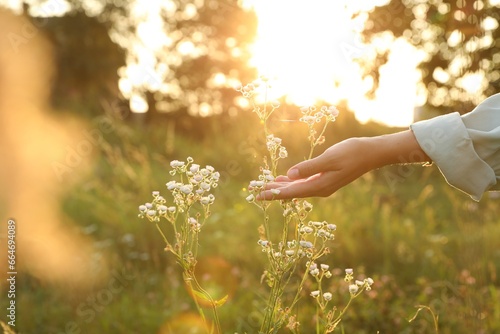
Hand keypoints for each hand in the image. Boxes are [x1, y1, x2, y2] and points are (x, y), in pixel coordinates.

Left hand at [256, 131, 428, 199]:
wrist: (371, 153)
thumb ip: (309, 167)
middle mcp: (320, 189)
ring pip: (298, 188)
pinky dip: (293, 181)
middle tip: (256, 191)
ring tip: (267, 185)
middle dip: (274, 191)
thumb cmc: (352, 153)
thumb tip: (290, 175)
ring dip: (283, 186)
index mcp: (320, 186)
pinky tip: (286, 178)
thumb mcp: (329, 158)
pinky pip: (305, 183)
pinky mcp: (327, 179)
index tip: (258, 195)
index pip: (291, 192)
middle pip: (292, 192)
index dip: (273, 193)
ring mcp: (324, 185)